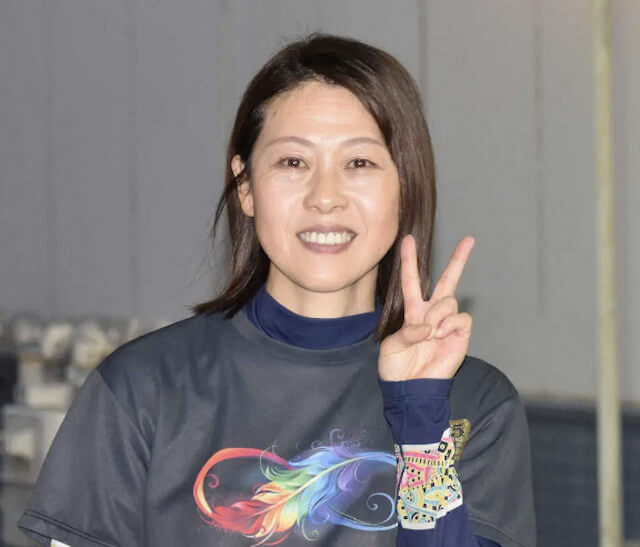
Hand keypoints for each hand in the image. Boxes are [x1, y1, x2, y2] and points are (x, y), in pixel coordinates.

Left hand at [378, 234, 474, 380]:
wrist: (412, 390)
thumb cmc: (397, 369)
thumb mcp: (391, 347)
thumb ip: (407, 332)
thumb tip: (429, 327)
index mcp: (412, 312)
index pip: (411, 281)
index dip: (409, 261)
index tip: (409, 239)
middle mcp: (432, 314)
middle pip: (447, 281)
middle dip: (459, 259)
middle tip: (470, 239)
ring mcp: (448, 323)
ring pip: (449, 301)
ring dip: (437, 316)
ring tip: (430, 335)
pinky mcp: (461, 334)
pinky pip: (460, 318)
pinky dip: (449, 325)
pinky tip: (442, 337)